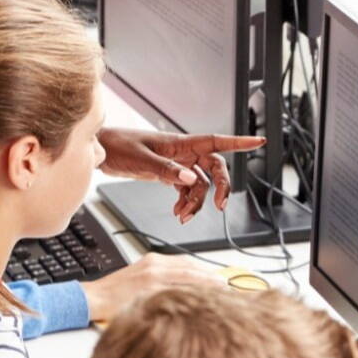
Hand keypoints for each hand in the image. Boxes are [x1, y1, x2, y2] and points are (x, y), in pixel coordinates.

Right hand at [80, 254, 223, 319]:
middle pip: (191, 269)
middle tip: (229, 288)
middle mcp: (155, 265)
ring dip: (207, 286)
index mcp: (153, 261)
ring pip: (187, 279)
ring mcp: (152, 277)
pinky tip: (202, 302)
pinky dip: (190, 295)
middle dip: (212, 278)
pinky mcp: (148, 289)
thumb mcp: (140, 279)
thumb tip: (184, 290)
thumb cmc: (114, 294)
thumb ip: (161, 280)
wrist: (92, 298)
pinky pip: (175, 291)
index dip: (206, 272)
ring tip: (223, 294)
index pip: (187, 264)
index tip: (220, 280)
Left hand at [96, 127, 264, 222]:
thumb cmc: (118, 147)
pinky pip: (186, 190)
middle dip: (220, 187)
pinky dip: (185, 202)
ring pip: (200, 184)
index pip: (216, 141)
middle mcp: (182, 153)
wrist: (100, 151)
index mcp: (180, 144)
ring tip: (184, 216)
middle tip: (220, 206)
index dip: (238, 142)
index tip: (258, 141)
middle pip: (214, 168)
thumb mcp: (142, 160)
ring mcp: (176, 164)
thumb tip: (190, 179)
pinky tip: (178, 212)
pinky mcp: (167, 174)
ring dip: (196, 202)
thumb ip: (167, 171)